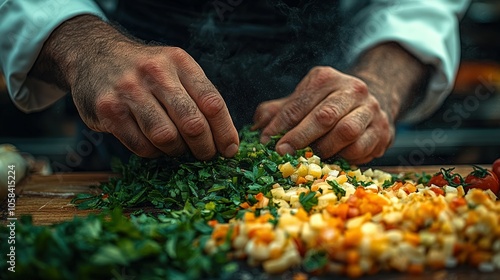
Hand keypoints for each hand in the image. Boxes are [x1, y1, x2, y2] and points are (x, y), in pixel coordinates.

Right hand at [30, 16, 238, 159]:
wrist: (94, 55)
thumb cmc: (146, 71)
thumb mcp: (174, 69)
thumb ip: (198, 96)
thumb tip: (225, 138)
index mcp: (179, 62)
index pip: (212, 102)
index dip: (225, 131)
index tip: (230, 149)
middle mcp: (155, 73)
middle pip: (192, 123)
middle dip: (205, 147)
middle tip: (206, 155)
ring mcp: (129, 91)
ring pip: (166, 137)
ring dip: (178, 151)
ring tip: (179, 149)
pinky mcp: (109, 110)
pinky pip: (141, 146)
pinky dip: (154, 153)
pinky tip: (156, 146)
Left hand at [253, 67, 392, 163]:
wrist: (370, 104)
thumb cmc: (326, 105)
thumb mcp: (301, 101)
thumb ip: (277, 112)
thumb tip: (257, 129)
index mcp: (325, 79)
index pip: (299, 103)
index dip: (281, 124)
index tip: (266, 141)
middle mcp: (351, 89)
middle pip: (324, 116)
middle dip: (300, 137)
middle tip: (283, 153)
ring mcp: (370, 109)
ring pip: (346, 131)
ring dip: (324, 148)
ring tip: (311, 157)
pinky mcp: (382, 130)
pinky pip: (361, 148)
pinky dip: (344, 157)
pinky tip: (335, 159)